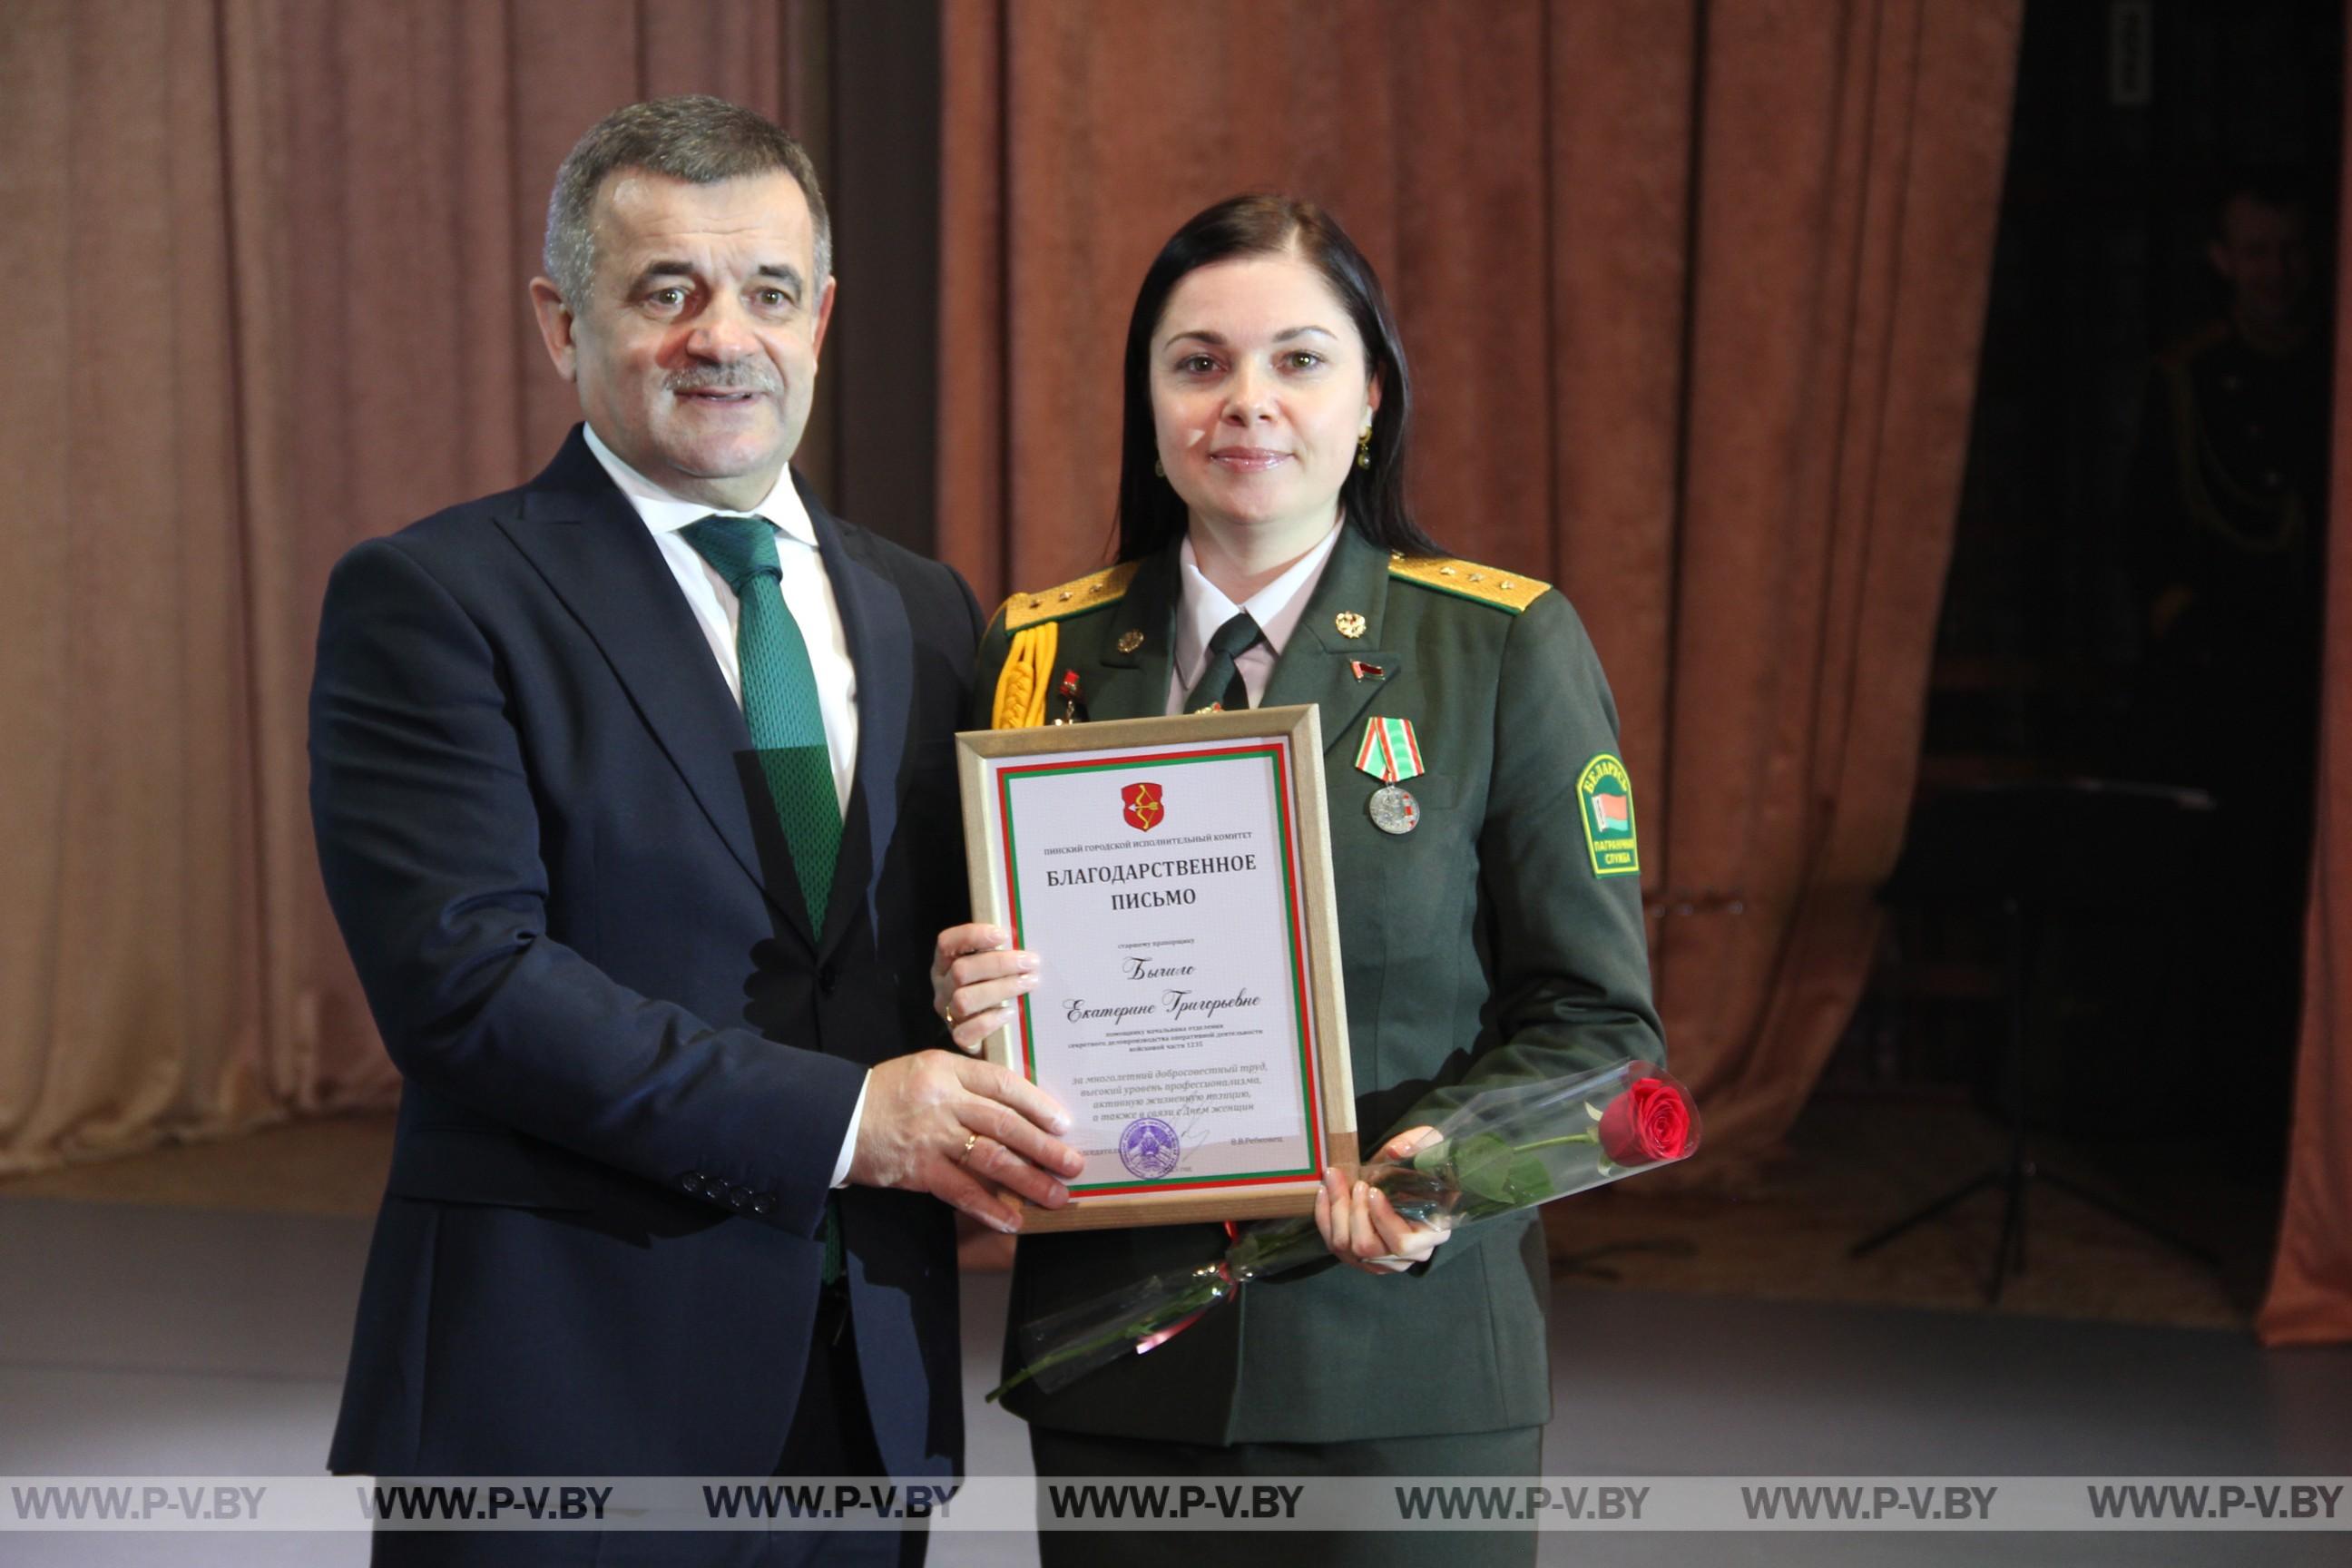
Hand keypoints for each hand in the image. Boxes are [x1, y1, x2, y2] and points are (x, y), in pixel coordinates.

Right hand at [849, 1049, 1082, 1232]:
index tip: (1063, 1122)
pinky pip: (962, 1190)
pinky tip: (1011, 1220)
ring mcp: (932, 1136)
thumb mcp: (926, 1071)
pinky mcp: (919, 1169)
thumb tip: (1015, 1111)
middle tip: (1073, 1164)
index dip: (1037, 1103)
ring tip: (1055, 1196)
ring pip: (992, 1157)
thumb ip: (965, 1085)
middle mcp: (944, 1100)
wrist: (836, 1118)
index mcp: (948, 1070)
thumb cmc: (886, 1094)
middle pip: (1006, 1123)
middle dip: (1045, 1147)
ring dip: (1028, 1180)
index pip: (1003, 1083)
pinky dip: (989, 1206)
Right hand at [930, 923, 1040, 1054]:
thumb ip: (1000, 952)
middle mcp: (942, 987)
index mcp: (946, 963)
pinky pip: (966, 1032)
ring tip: (1028, 983)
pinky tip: (1010, 1013)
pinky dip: (989, 1021)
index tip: (1002, 935)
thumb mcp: (992, 967)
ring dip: (1001, 989)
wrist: (993, 1036)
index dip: (971, 936)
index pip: (947, 943)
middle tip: (1030, 962)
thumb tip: (1024, 935)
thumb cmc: (995, 989)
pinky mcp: (959, 1038)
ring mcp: (948, 1013)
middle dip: (999, 964)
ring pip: (964, 999)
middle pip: (961, 970)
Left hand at [1315, 1126, 1449, 1273]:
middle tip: (1354, 1183)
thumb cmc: (1426, 1167)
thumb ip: (1417, 1146)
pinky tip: (1325, 1192)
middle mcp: (1407, 1255)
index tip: (1373, 1191)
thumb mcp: (1430, 1149)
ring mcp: (1381, 1261)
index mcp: (1432, 1234)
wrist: (1414, 1181)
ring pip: (1347, 1247)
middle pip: (1368, 1247)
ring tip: (1334, 1180)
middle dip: (1354, 1212)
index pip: (1402, 1243)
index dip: (1383, 1219)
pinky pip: (1335, 1245)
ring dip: (1336, 1212)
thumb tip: (1395, 1151)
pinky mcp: (1361, 1257)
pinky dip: (1325, 1218)